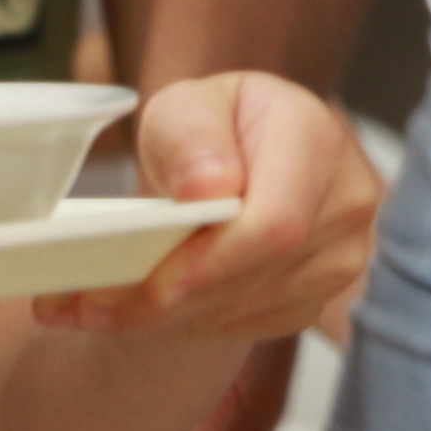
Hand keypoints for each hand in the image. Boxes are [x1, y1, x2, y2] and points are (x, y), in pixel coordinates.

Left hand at [39, 72, 380, 340]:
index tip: (150, 283)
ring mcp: (340, 255)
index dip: (213, 260)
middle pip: (258, 272)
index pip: (276, 221)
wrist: (237, 158)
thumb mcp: (185, 106)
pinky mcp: (315, 295)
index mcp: (316, 138)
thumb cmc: (208, 126)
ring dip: (164, 317)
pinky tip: (137, 311)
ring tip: (89, 309)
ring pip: (248, 307)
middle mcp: (345, 201)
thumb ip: (193, 136)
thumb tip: (210, 187)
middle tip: (85, 308)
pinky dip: (185, 323)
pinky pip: (247, 324)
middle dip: (168, 297)